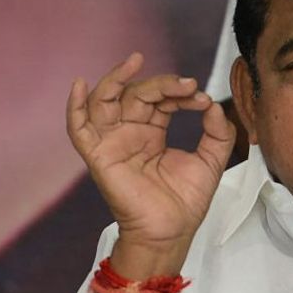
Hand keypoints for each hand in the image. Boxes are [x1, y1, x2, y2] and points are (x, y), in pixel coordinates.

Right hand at [66, 53, 234, 275]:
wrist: (172, 231)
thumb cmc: (186, 201)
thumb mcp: (211, 160)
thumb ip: (217, 132)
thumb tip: (214, 104)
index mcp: (151, 133)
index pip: (160, 100)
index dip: (179, 93)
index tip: (202, 97)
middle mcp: (129, 133)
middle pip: (137, 94)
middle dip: (162, 84)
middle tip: (187, 84)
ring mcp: (112, 143)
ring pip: (106, 100)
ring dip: (118, 79)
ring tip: (135, 60)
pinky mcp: (99, 156)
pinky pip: (79, 128)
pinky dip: (75, 106)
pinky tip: (81, 84)